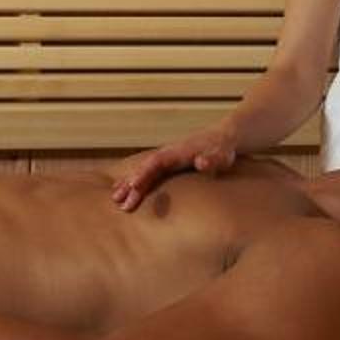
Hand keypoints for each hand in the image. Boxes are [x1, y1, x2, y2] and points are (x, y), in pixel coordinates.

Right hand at [107, 125, 241, 210]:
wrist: (223, 137)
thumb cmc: (224, 148)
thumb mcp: (223, 154)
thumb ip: (213, 158)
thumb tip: (201, 162)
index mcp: (178, 152)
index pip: (156, 162)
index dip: (144, 173)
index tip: (133, 187)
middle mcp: (168, 153)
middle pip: (145, 168)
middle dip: (131, 184)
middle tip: (120, 202)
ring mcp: (166, 158)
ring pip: (143, 169)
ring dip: (129, 182)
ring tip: (115, 198)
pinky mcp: (168, 163)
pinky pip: (147, 171)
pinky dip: (135, 179)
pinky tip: (125, 188)